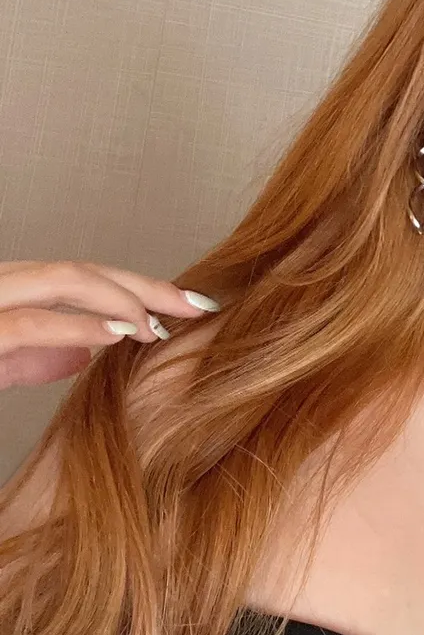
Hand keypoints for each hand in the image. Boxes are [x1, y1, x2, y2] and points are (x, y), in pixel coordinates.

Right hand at [0, 260, 218, 389]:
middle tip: (194, 307)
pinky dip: (79, 327)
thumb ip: (39, 353)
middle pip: (83, 271)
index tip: (186, 303)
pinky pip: (31, 325)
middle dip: (145, 288)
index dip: (139, 287)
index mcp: (12, 290)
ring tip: (156, 328)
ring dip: (120, 301)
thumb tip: (84, 354)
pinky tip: (116, 337)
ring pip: (62, 281)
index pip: (85, 276)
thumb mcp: (1, 364)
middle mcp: (1, 286)